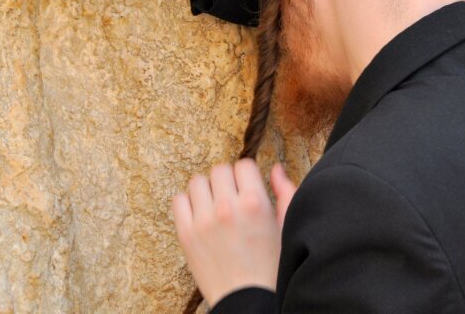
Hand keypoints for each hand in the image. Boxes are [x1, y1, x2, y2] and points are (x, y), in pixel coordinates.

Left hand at [172, 160, 297, 306]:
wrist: (247, 300)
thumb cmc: (271, 267)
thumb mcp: (286, 227)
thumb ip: (285, 192)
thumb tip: (275, 168)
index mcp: (255, 203)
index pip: (243, 165)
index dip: (246, 176)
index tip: (246, 188)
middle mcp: (227, 207)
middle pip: (219, 170)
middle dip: (227, 181)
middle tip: (231, 199)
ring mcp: (203, 221)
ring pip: (197, 182)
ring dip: (206, 191)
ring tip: (214, 207)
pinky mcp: (186, 234)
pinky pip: (178, 200)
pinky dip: (187, 204)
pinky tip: (199, 216)